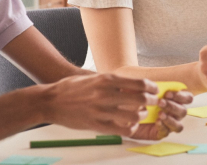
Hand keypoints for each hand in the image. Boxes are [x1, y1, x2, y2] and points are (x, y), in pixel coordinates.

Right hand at [40, 74, 158, 135]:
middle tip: (154, 103)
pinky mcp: (95, 124)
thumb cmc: (72, 88)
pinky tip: (131, 126)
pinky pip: (121, 129)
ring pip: (133, 115)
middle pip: (140, 99)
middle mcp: (106, 93)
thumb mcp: (93, 77)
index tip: (155, 90)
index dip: (152, 88)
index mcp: (107, 79)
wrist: (50, 101)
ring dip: (141, 115)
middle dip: (152, 101)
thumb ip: (112, 81)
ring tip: (141, 114)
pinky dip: (131, 128)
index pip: (139, 83)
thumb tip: (131, 84)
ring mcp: (101, 110)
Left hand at [130, 89, 193, 139]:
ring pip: (178, 125)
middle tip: (160, 103)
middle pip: (183, 111)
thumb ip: (150, 87)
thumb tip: (157, 87)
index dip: (181, 96)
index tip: (167, 94)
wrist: (122, 111)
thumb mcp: (141, 89)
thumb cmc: (134, 98)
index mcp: (174, 100)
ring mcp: (168, 124)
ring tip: (160, 114)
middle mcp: (174, 113)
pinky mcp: (160, 133)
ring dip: (171, 119)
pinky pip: (167, 132)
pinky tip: (156, 121)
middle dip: (172, 106)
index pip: (187, 98)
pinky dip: (163, 126)